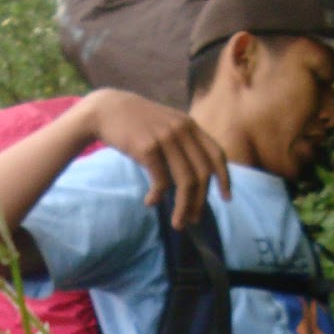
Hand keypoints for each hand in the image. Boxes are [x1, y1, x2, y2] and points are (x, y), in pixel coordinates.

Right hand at [88, 89, 230, 228]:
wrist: (106, 109)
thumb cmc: (137, 123)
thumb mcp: (167, 124)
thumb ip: (184, 142)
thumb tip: (198, 175)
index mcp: (190, 125)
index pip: (217, 154)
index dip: (224, 178)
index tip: (227, 198)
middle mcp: (182, 130)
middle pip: (202, 174)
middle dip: (201, 202)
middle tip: (195, 219)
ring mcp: (165, 139)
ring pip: (185, 183)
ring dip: (183, 208)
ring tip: (178, 223)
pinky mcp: (147, 149)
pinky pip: (161, 182)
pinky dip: (158, 197)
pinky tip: (150, 202)